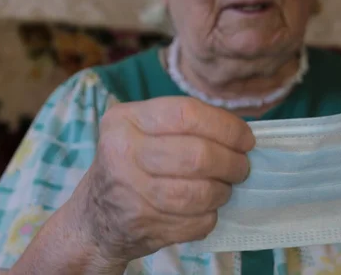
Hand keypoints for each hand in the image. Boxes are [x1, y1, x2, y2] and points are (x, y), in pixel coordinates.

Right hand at [68, 97, 253, 265]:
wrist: (94, 217)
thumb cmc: (131, 162)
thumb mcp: (141, 129)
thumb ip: (183, 123)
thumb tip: (240, 134)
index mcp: (125, 120)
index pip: (187, 114)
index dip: (226, 127)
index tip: (246, 139)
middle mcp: (122, 153)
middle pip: (198, 156)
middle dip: (232, 163)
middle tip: (241, 167)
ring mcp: (130, 194)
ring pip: (199, 193)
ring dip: (223, 191)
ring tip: (225, 187)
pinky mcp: (142, 226)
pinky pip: (196, 222)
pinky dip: (210, 216)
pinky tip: (206, 208)